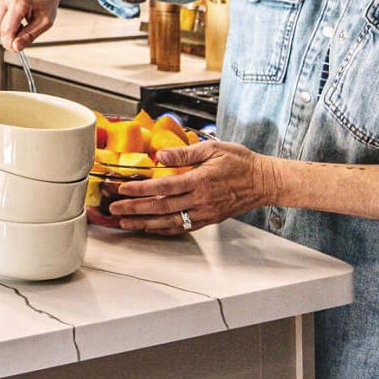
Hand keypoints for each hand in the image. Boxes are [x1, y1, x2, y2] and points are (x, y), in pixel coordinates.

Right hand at [0, 0, 62, 51]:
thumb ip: (29, 36)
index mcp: (20, 2)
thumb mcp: (44, 22)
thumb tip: (15, 47)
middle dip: (7, 33)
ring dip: (0, 26)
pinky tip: (7, 14)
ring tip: (14, 19)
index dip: (9, 43)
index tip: (15, 47)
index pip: (6, 30)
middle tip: (20, 27)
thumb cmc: (45, 2)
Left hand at [107, 140, 275, 235]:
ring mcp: (204, 213)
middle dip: (135, 209)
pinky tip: (149, 228)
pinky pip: (182, 227)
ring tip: (124, 222)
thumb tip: (160, 156)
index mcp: (201, 181)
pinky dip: (163, 229)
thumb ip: (185, 153)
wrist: (264, 181)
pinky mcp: (208, 219)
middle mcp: (201, 200)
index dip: (141, 190)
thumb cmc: (241, 162)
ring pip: (169, 222)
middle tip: (114, 209)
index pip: (164, 187)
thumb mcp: (213, 148)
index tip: (123, 190)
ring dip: (144, 223)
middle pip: (161, 207)